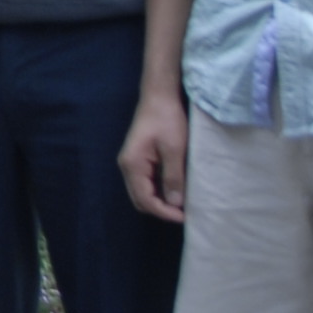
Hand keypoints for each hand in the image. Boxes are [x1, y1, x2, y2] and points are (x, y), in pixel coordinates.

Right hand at [119, 88, 190, 223]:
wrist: (159, 96)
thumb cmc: (167, 120)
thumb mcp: (174, 150)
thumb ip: (173, 178)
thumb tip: (176, 204)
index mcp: (133, 165)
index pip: (145, 200)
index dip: (164, 212)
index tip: (185, 216)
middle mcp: (127, 167)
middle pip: (140, 200)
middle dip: (161, 209)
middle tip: (184, 212)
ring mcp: (132, 163)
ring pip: (142, 192)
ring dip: (160, 201)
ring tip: (181, 203)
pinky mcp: (139, 159)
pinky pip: (146, 183)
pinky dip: (158, 190)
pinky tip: (174, 189)